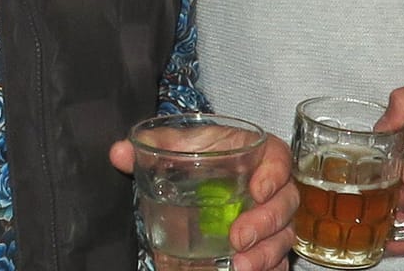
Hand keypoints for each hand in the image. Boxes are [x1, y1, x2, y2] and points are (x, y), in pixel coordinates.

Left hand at [108, 133, 297, 270]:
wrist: (204, 175)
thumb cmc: (202, 154)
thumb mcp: (182, 144)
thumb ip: (155, 145)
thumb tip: (119, 153)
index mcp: (256, 154)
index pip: (279, 158)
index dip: (274, 173)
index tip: (257, 189)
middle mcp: (272, 187)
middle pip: (285, 203)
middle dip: (265, 222)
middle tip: (237, 237)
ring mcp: (272, 218)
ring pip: (283, 236)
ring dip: (265, 253)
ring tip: (239, 266)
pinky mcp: (267, 243)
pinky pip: (278, 259)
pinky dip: (268, 268)